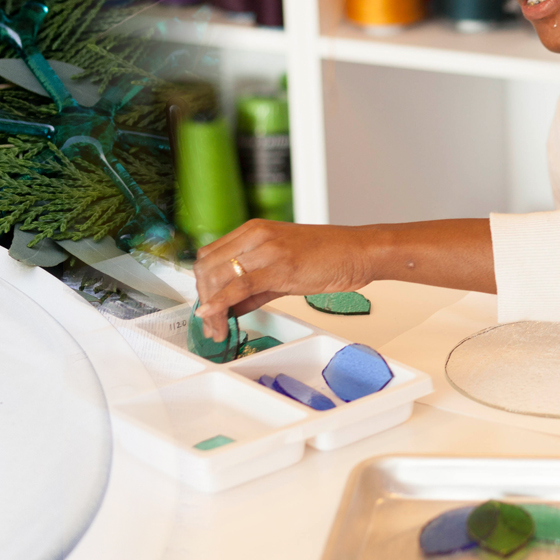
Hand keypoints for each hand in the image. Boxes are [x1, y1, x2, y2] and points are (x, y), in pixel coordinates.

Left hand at [194, 220, 375, 340]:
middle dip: (202, 298)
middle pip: (208, 267)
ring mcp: (266, 248)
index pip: (210, 256)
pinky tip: (213, 316)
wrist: (358, 251)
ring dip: (211, 308)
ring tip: (216, 329)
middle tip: (209, 324)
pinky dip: (220, 303)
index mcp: (253, 230)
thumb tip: (230, 307)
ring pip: (219, 277)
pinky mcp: (278, 266)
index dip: (202, 284)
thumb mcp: (281, 267)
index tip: (206, 307)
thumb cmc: (327, 256)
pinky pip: (239, 286)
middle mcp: (255, 235)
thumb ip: (254, 287)